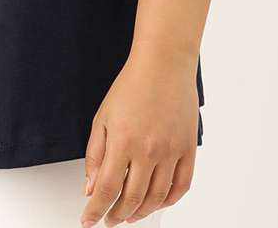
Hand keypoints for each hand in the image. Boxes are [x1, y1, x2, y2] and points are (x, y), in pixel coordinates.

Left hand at [80, 45, 198, 225]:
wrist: (164, 64)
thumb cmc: (132, 86)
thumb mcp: (103, 117)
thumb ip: (95, 154)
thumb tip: (90, 187)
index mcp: (123, 142)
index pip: (107, 190)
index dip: (96, 210)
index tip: (89, 220)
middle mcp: (148, 151)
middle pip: (131, 199)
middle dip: (117, 215)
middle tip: (109, 219)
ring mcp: (171, 152)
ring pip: (156, 198)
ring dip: (141, 213)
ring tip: (129, 215)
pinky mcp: (188, 149)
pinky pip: (181, 186)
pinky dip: (168, 201)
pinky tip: (157, 203)